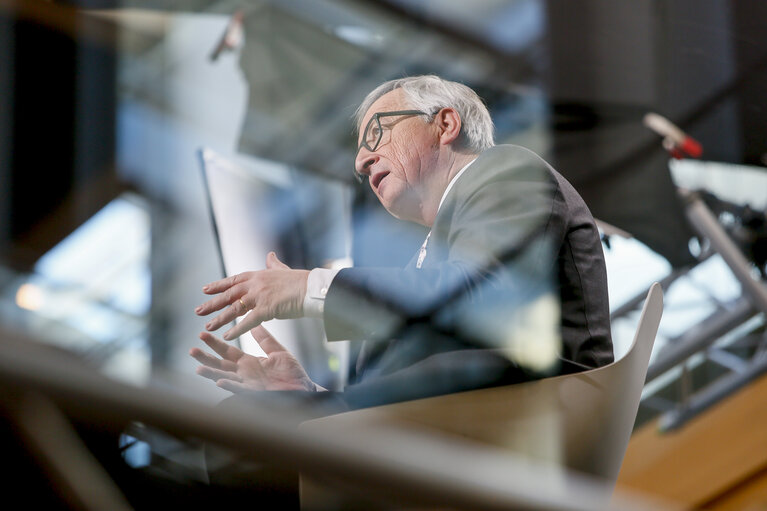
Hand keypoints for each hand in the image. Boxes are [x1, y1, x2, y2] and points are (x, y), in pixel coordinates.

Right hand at [189, 325, 315, 392]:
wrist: (305, 390)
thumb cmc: (292, 374)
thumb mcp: (278, 352)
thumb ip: (265, 340)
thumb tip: (255, 324)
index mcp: (250, 363)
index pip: (228, 352)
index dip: (215, 343)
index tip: (202, 333)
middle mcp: (246, 374)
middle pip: (221, 364)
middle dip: (207, 357)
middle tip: (192, 349)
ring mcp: (249, 385)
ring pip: (226, 378)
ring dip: (212, 373)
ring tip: (198, 367)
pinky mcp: (257, 394)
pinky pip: (241, 389)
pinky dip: (231, 385)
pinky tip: (220, 381)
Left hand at [195, 252, 308, 339]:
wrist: (312, 288)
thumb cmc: (300, 281)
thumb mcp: (283, 270)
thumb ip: (273, 264)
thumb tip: (269, 255)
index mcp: (258, 275)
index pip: (233, 280)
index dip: (218, 285)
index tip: (205, 290)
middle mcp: (255, 284)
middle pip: (229, 295)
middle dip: (212, 303)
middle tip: (198, 311)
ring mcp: (260, 296)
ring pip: (235, 308)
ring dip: (220, 318)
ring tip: (208, 326)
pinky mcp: (267, 309)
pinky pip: (249, 321)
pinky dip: (237, 329)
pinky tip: (227, 336)